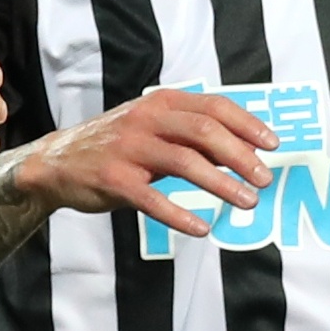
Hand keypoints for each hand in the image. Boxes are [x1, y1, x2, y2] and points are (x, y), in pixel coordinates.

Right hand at [8, 88, 277, 239]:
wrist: (56, 162)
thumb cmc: (117, 146)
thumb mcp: (154, 128)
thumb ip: (193, 136)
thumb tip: (243, 152)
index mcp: (161, 102)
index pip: (214, 107)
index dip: (247, 125)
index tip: (273, 145)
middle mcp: (146, 119)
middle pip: (205, 132)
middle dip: (241, 156)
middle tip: (264, 180)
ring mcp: (129, 149)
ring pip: (185, 163)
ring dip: (222, 184)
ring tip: (247, 202)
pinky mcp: (114, 180)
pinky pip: (153, 199)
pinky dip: (180, 215)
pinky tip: (202, 228)